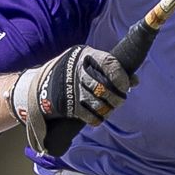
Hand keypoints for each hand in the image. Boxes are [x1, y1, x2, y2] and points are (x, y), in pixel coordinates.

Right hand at [7, 46, 134, 158]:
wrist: (39, 85)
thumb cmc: (72, 73)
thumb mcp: (89, 65)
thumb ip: (110, 70)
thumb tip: (135, 80)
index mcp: (85, 55)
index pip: (109, 64)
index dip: (121, 77)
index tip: (126, 86)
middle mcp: (77, 70)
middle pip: (103, 88)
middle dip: (116, 98)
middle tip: (119, 101)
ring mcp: (70, 87)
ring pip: (97, 103)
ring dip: (107, 110)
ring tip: (109, 109)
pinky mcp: (66, 104)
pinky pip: (88, 115)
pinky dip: (96, 119)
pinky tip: (99, 118)